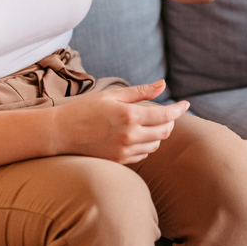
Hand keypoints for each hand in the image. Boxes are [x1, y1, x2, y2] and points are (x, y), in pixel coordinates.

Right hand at [54, 80, 189, 164]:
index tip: (186, 104)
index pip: (166, 115)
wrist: (60, 134)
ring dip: (157, 134)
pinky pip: (143, 154)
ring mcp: (124, 151)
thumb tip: (163, 85)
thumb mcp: (112, 95)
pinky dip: (146, 145)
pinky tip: (137, 136)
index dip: (179, 109)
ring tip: (148, 123)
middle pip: (164, 132)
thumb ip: (140, 92)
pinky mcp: (119, 161)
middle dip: (169, 122)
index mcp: (129, 116)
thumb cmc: (85, 109)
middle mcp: (129, 136)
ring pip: (155, 145)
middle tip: (165, 113)